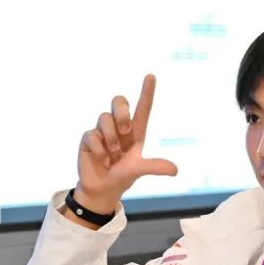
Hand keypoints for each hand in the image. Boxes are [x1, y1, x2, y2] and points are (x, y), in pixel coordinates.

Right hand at [75, 74, 177, 213]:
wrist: (102, 189)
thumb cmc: (123, 176)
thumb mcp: (139, 170)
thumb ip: (155, 167)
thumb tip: (175, 170)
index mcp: (135, 132)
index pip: (143, 107)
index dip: (147, 92)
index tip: (151, 76)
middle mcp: (118, 127)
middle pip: (119, 101)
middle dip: (121, 113)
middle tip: (125, 132)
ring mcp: (102, 131)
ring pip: (104, 117)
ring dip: (111, 137)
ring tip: (113, 154)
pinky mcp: (88, 139)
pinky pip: (91, 134)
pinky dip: (99, 149)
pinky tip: (101, 159)